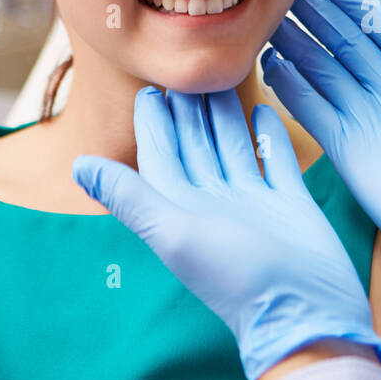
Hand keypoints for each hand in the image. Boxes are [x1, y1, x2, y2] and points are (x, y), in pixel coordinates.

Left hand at [71, 85, 380, 379]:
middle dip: (189, 109)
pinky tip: (265, 109)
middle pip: (196, 144)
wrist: (303, 309)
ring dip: (225, 114)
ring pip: (232, 146)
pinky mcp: (289, 201)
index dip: (153, 122)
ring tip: (221, 79)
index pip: (161, 155)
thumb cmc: (235, 276)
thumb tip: (77, 165)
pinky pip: (274, 159)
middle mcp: (215, 202)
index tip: (149, 87)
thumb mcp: (174, 232)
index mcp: (182, 208)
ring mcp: (254, 201)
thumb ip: (129, 196)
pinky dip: (268, 135)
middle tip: (186, 70)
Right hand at [262, 0, 380, 316]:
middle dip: (316, 14)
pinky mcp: (346, 147)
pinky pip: (313, 109)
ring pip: (323, 70)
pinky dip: (291, 87)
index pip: (378, 18)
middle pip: (344, 40)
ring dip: (297, 44)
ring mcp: (366, 116)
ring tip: (267, 21)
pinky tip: (270, 64)